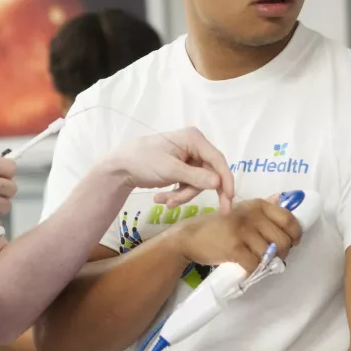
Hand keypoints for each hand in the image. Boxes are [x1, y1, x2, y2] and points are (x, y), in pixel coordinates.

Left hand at [105, 127, 234, 213]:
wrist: (120, 167)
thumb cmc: (143, 161)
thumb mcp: (170, 170)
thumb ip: (195, 177)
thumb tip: (218, 183)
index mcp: (194, 139)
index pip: (217, 160)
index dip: (226, 180)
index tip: (230, 198)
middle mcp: (195, 146)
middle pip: (210, 174)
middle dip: (198, 192)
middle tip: (222, 211)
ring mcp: (188, 158)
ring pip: (198, 183)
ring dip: (182, 195)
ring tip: (164, 202)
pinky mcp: (182, 169)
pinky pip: (188, 185)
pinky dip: (177, 194)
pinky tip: (162, 199)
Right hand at [171, 197, 301, 273]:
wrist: (190, 236)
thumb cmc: (219, 226)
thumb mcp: (241, 211)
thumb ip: (262, 207)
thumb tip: (282, 198)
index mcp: (258, 205)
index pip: (289, 220)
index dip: (296, 234)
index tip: (293, 242)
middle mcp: (252, 215)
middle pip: (283, 240)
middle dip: (282, 253)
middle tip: (273, 258)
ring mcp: (243, 231)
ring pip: (270, 254)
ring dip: (267, 263)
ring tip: (259, 262)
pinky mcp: (234, 247)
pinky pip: (255, 264)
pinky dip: (253, 270)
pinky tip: (247, 267)